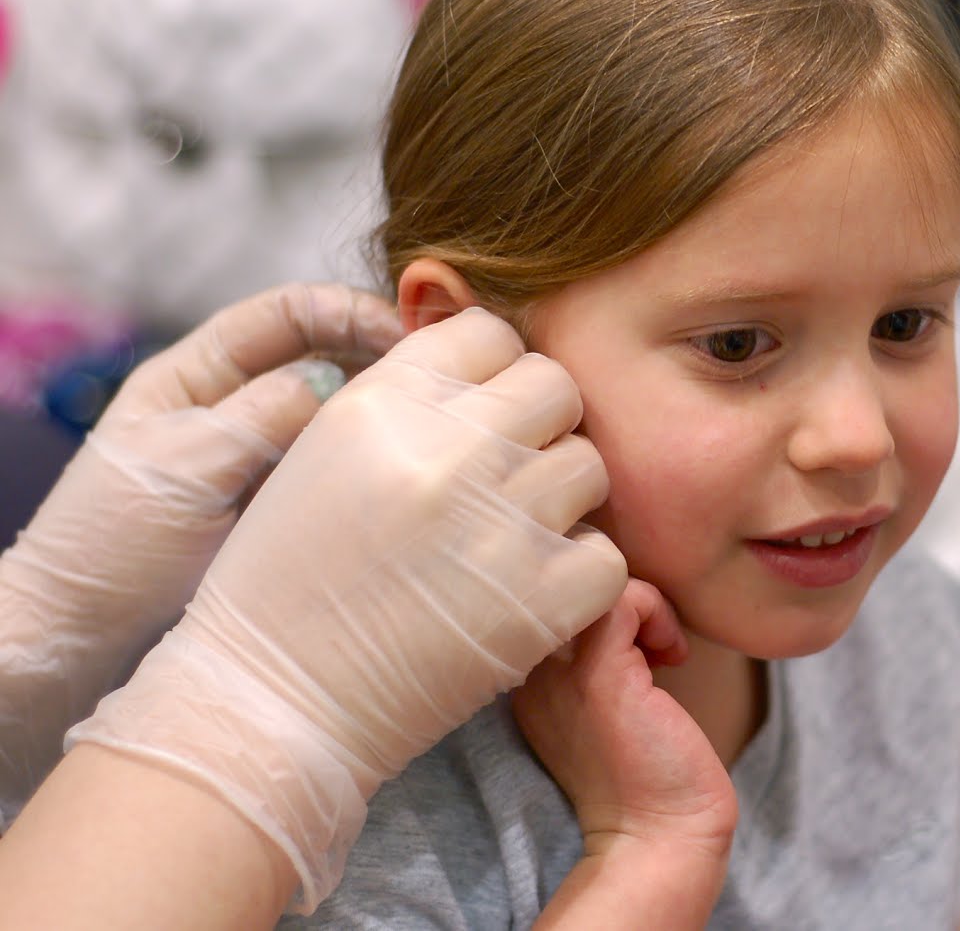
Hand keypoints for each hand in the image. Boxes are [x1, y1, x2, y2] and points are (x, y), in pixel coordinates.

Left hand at [0, 283, 402, 824]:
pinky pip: (338, 469)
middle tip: (442, 378)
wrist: (81, 629)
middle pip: (327, 356)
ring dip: (387, 415)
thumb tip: (339, 382)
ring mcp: (265, 456)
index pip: (289, 314)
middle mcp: (238, 405)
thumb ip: (262, 416)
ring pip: (341, 416)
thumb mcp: (186, 464)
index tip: (405, 336)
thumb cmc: (113, 540)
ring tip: (437, 426)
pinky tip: (410, 475)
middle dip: (384, 357)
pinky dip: (376, 465)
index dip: (349, 311)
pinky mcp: (285, 505)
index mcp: (198, 373)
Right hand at [64, 307, 628, 911]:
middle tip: (505, 478)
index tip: (480, 416)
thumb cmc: (290, 579)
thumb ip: (408, 395)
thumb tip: (493, 352)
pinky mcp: (542, 602)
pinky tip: (526, 593)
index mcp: (385, 402)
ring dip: (561, 500)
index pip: (491, 332)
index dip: (492, 374)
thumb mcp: (325, 451)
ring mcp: (502, 525)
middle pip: (556, 386)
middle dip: (539, 426)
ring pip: (589, 466)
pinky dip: (578, 577)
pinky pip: (607, 556)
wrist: (273, 705)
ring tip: (508, 540)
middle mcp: (449, 450)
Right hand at [513, 579, 736, 861]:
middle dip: (619, 598)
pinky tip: (671, 654)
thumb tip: (630, 605)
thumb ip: (603, 659)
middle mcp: (531, 678)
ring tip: (662, 648)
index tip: (640, 642)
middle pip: (565, 587)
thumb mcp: (613, 707)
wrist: (663, 839)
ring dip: (640, 603)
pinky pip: (621, 598)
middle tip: (654, 642)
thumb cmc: (650, 778)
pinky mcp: (599, 676)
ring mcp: (558, 676)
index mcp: (529, 685)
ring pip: (591, 582)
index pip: (550, 603)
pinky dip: (654, 608)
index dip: (597, 602)